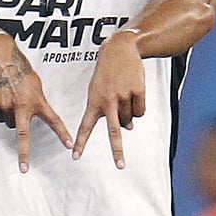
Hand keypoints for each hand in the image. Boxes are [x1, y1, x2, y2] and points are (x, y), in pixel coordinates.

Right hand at [0, 33, 71, 172]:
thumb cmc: (19, 68)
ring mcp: (6, 107)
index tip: (69, 146)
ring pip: (9, 123)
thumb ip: (36, 101)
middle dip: (24, 154)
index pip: (53, 120)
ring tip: (10, 98)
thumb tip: (32, 113)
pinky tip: (0, 96)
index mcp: (36, 101)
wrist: (0, 57)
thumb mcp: (35, 84)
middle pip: (23, 135)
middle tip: (23, 168)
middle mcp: (22, 106)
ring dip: (10, 116)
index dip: (62, 133)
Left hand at [73, 29, 145, 168]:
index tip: (75, 157)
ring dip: (129, 113)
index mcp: (94, 101)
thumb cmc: (107, 72)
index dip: (80, 142)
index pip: (85, 126)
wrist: (120, 49)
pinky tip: (134, 92)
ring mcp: (123, 96)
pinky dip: (139, 106)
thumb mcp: (100, 90)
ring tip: (124, 94)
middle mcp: (108, 100)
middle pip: (113, 131)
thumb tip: (129, 128)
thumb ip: (110, 112)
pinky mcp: (137, 91)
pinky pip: (140, 111)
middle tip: (120, 166)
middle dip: (117, 150)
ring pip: (130, 120)